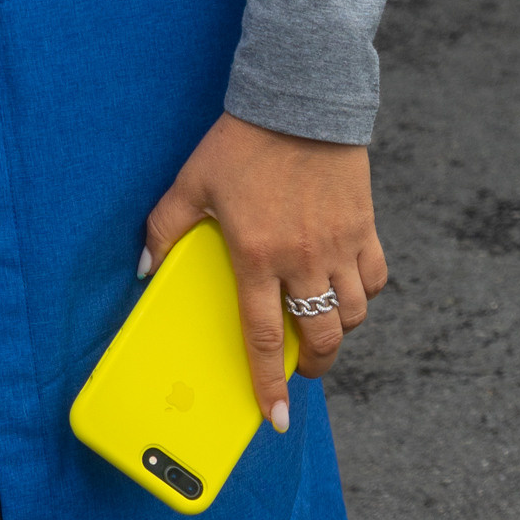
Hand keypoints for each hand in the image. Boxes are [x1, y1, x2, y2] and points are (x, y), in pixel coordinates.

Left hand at [142, 113, 386, 432]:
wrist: (298, 100)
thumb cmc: (240, 142)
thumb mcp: (192, 181)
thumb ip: (165, 227)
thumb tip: (144, 268)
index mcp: (257, 254)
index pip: (264, 337)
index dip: (269, 383)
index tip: (275, 418)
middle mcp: (302, 258)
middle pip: (320, 336)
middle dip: (313, 364)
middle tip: (303, 367)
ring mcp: (339, 244)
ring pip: (353, 314)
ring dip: (339, 330)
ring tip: (321, 325)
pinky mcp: (364, 226)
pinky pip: (376, 278)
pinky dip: (364, 292)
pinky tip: (347, 287)